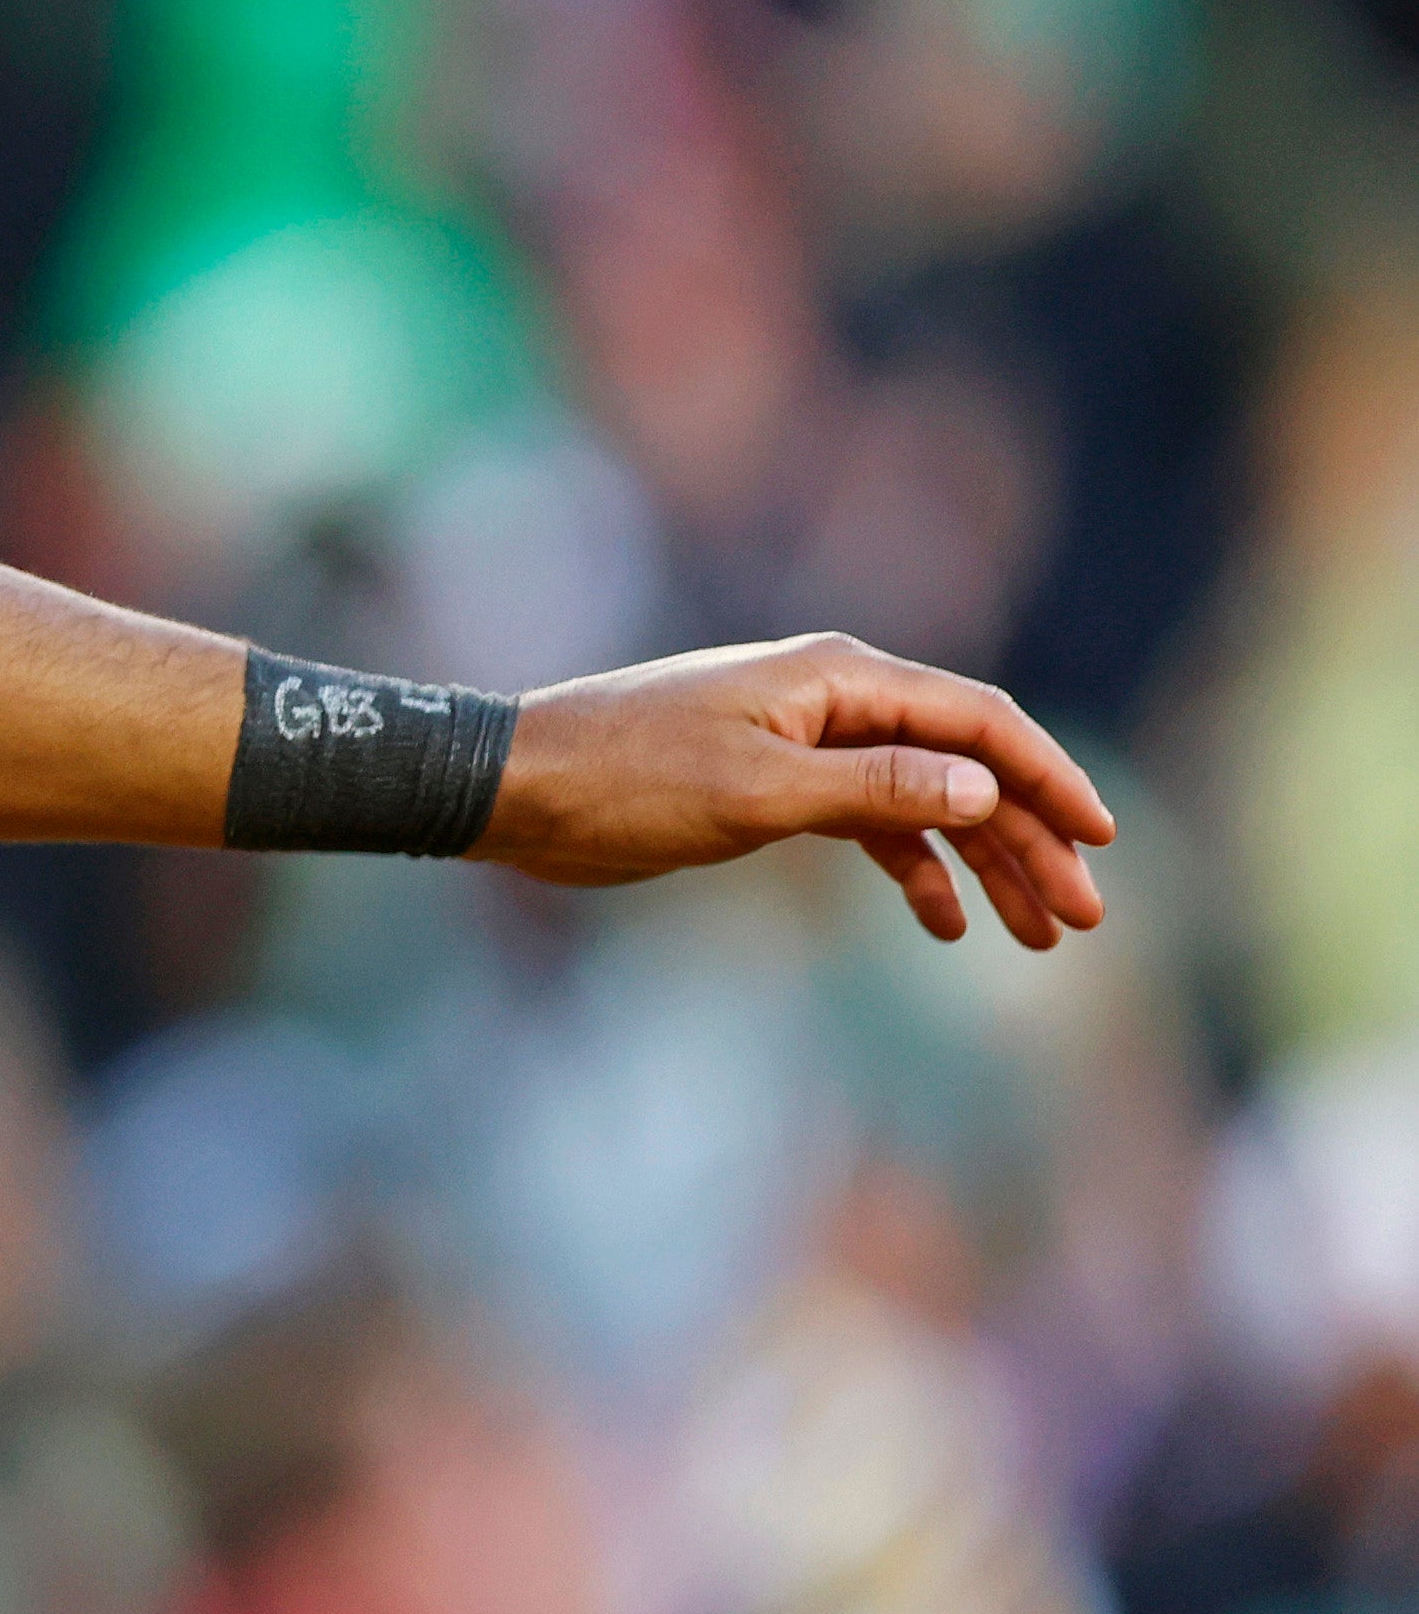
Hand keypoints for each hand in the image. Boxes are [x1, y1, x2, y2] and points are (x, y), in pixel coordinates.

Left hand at [481, 634, 1116, 944]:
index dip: (1050, 777)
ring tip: (1036, 934)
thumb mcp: (755, 791)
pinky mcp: (770, 787)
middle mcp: (833, 699)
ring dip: (981, 862)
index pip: (979, 722)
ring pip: (924, 801)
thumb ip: (872, 788)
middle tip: (1084, 917)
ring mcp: (803, 742)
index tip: (1102, 840)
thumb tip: (981, 785)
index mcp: (838, 678)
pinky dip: (909, 868)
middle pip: (964, 766)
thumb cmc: (623, 779)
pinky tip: (943, 924)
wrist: (512, 789)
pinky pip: (868, 823)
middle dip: (1030, 839)